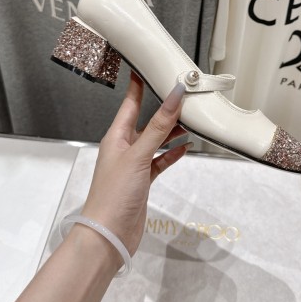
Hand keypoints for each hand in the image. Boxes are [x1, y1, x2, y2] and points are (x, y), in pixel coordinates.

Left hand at [80, 71, 190, 256]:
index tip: (146, 67)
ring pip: (156, 141)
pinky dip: (172, 154)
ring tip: (192, 119)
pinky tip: (186, 148)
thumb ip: (159, 126)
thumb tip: (175, 96)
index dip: (138, 86)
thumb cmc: (116, 192)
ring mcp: (134, 165)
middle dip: (163, 108)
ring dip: (172, 131)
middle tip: (182, 93)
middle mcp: (125, 147)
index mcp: (117, 136)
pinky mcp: (143, 181)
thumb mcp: (139, 155)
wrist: (109, 235)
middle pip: (146, 121)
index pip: (130, 104)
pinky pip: (160, 161)